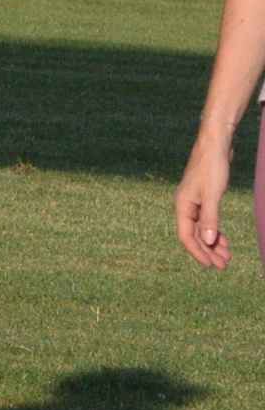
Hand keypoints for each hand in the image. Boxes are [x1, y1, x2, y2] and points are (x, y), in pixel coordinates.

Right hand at [175, 133, 235, 270]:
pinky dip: (216, 232)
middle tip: (223, 266)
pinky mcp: (204, 197)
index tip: (212, 266)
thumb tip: (209, 242)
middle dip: (208, 252)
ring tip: (227, 256)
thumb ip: (210, 219)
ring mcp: (195, 202)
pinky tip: (224, 239)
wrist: (215, 144)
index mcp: (182, 205)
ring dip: (214, 244)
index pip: (187, 236)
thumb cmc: (212, 167)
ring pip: (202, 229)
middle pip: (195, 235)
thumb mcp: (213, 195)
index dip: (198, 252)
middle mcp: (186, 206)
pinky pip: (208, 221)